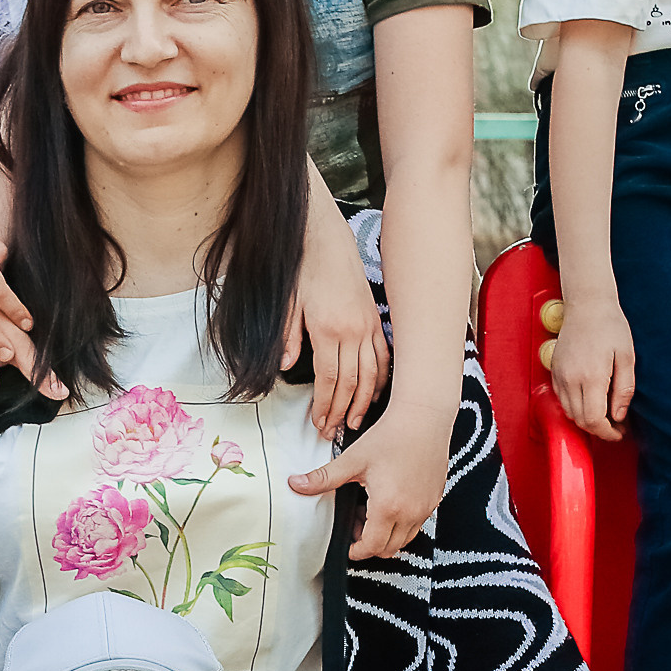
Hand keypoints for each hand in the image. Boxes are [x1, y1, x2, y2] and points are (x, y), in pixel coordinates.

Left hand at [283, 215, 389, 442]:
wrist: (326, 239)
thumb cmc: (304, 269)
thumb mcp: (288, 303)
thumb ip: (288, 337)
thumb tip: (286, 367)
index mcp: (328, 329)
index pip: (329, 379)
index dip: (325, 406)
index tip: (319, 424)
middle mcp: (353, 331)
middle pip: (351, 382)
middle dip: (342, 410)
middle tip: (332, 431)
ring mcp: (368, 326)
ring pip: (372, 374)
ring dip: (364, 401)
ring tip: (354, 422)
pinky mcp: (376, 320)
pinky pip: (384, 356)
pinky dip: (381, 378)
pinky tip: (375, 395)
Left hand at [293, 397, 452, 562]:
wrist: (423, 418)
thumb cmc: (390, 436)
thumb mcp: (352, 459)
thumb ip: (323, 478)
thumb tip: (295, 484)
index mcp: (388, 507)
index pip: (371, 547)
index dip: (356, 551)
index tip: (348, 545)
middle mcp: (411, 512)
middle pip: (389, 549)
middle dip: (370, 544)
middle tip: (357, 524)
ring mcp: (426, 507)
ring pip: (405, 539)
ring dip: (387, 534)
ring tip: (372, 510)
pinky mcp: (434, 499)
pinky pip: (417, 523)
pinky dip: (402, 522)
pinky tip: (390, 499)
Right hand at [549, 295, 635, 439]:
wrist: (587, 304)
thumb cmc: (610, 325)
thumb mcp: (627, 357)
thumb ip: (624, 389)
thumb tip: (619, 415)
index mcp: (591, 376)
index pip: (595, 420)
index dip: (607, 433)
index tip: (619, 433)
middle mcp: (571, 379)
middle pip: (581, 420)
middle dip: (599, 429)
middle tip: (616, 426)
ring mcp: (560, 375)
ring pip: (570, 413)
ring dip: (586, 420)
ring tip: (605, 414)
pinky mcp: (555, 371)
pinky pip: (562, 400)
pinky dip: (576, 407)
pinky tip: (590, 400)